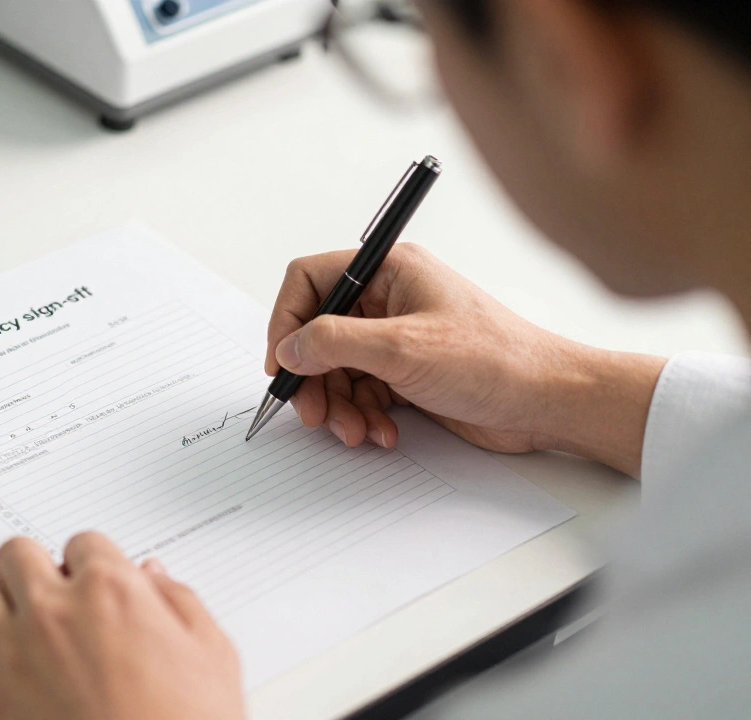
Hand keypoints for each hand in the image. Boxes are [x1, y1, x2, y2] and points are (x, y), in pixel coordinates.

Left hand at [0, 533, 244, 719]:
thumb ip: (179, 602)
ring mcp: (12, 653)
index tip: (91, 579)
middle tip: (46, 591)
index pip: (83, 542)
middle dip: (33, 568)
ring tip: (6, 614)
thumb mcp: (212, 656)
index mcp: (112, 591)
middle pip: (16, 553)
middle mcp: (54, 612)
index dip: (90, 562)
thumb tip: (153, 576)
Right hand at [267, 244, 664, 475]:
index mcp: (389, 270)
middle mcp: (389, 298)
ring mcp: (397, 337)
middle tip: (313, 413)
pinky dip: (363, 415)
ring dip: (339, 405)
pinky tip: (381, 432)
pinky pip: (361, 392)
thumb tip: (290, 348)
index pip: (311, 280)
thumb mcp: (403, 348)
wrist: (547, 402)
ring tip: (355, 430)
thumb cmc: (497, 360)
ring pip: (337, 369)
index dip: (287, 322)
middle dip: (313, 378)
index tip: (282, 364)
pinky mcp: (406, 372)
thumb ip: (334, 343)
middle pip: (318, 333)